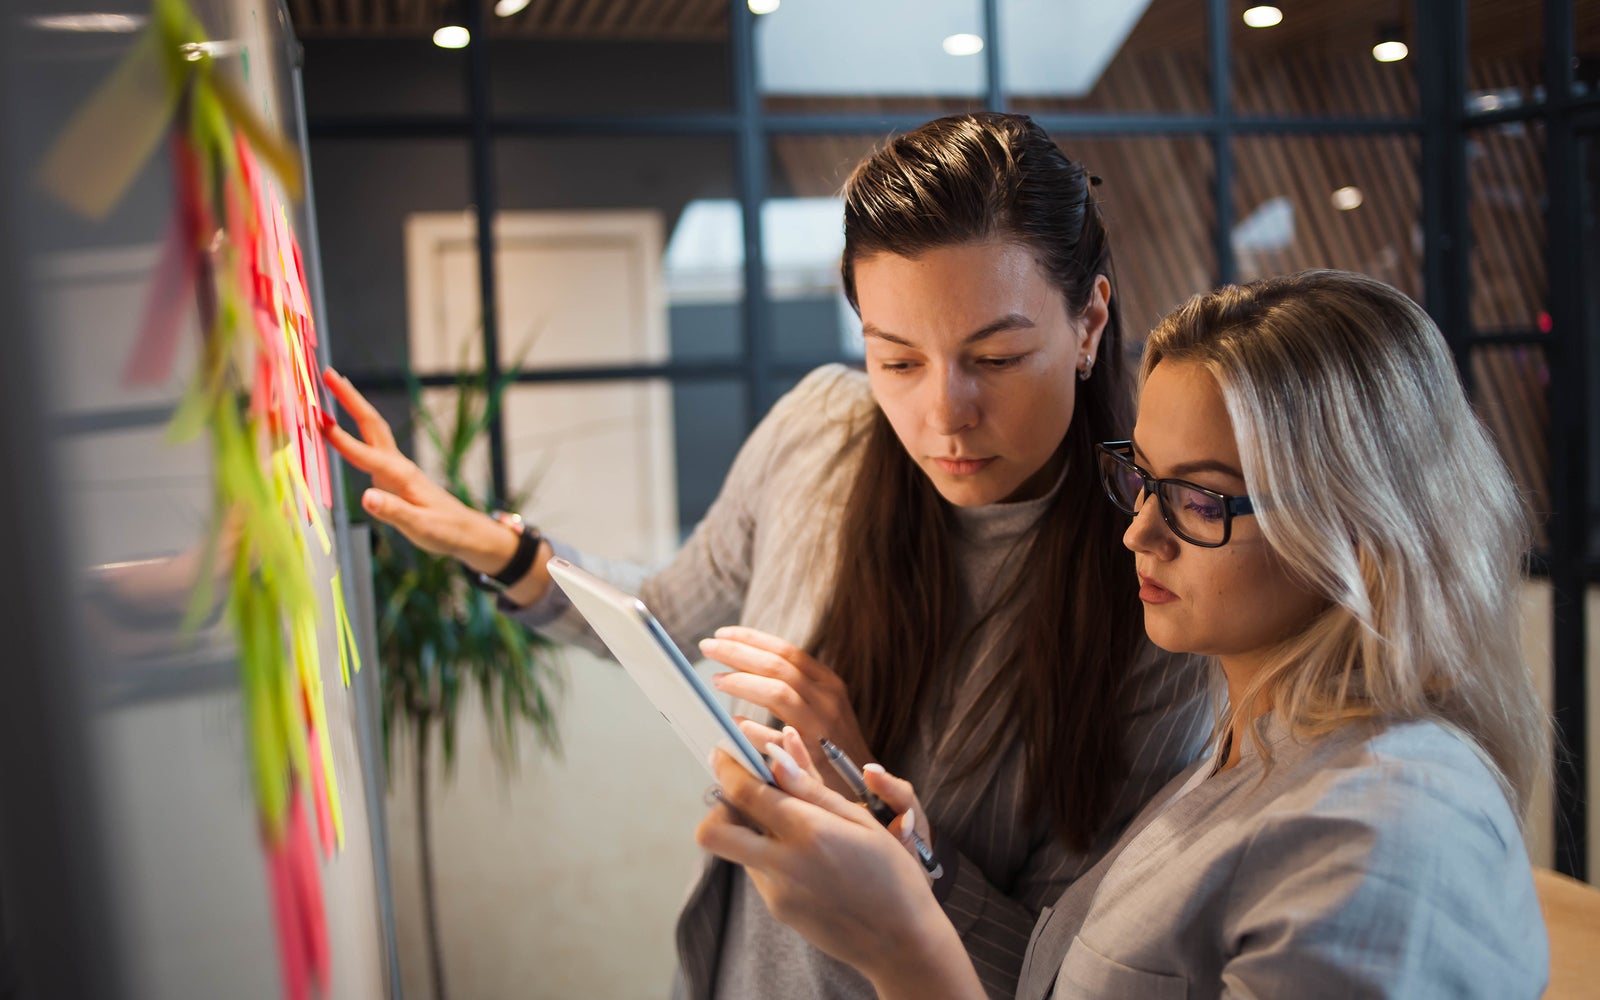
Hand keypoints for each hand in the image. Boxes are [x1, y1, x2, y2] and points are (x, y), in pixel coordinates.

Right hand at [319, 369, 550, 602]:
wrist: (467, 531)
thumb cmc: (446, 531)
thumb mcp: (420, 527)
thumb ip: (393, 512)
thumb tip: (367, 497)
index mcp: (402, 476)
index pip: (367, 454)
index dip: (342, 440)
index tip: (318, 422)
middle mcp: (398, 465)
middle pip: (371, 424)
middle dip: (349, 398)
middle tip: (328, 374)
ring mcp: (396, 468)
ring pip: (372, 430)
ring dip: (353, 406)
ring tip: (333, 386)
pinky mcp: (395, 474)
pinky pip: (371, 445)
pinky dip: (356, 429)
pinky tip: (345, 426)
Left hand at [697, 738, 981, 999]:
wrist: (901, 943)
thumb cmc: (893, 876)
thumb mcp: (862, 821)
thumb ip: (812, 790)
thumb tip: (776, 758)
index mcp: (808, 832)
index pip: (745, 793)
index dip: (727, 767)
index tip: (725, 752)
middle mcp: (783, 864)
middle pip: (713, 831)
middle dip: (718, 807)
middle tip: (743, 793)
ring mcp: (776, 892)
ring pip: (737, 850)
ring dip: (750, 831)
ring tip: (792, 826)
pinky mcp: (779, 911)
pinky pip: (759, 872)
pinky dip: (771, 855)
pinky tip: (808, 859)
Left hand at [701, 626, 871, 796]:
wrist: (866, 789)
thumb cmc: (833, 747)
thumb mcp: (823, 708)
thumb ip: (792, 689)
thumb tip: (744, 669)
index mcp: (829, 684)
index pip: (787, 652)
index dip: (752, 639)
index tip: (722, 634)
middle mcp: (827, 701)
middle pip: (778, 666)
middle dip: (739, 653)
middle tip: (708, 646)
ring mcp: (822, 728)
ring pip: (779, 692)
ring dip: (743, 682)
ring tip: (716, 679)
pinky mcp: (814, 759)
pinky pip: (778, 739)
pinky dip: (754, 729)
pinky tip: (734, 724)